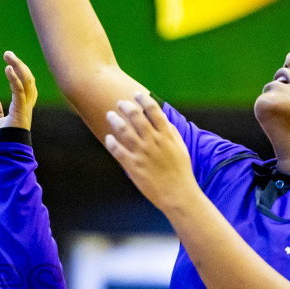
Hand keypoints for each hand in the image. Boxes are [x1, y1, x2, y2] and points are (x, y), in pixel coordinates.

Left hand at [0, 51, 37, 135]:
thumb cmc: (2, 142)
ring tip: (8, 55)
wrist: (5, 155)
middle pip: (29, 80)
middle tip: (7, 53)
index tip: (10, 62)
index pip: (26, 87)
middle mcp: (26, 107)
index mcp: (22, 108)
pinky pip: (20, 91)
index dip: (21, 73)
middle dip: (20, 65)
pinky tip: (8, 68)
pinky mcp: (20, 111)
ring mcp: (25, 109)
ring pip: (27, 82)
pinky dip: (14, 79)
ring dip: (18, 67)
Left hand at [102, 92, 196, 214]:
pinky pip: (117, 150)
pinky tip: (108, 138)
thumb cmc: (181, 171)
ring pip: (124, 130)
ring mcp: (142, 153)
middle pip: (136, 116)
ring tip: (110, 115)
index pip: (154, 110)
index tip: (137, 94)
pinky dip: (111, 142)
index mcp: (166, 135)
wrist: (178, 194)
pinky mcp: (133, 166)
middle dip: (125, 106)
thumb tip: (162, 118)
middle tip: (119, 103)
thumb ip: (171, 132)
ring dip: (115, 120)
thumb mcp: (180, 148)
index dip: (144, 100)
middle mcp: (153, 141)